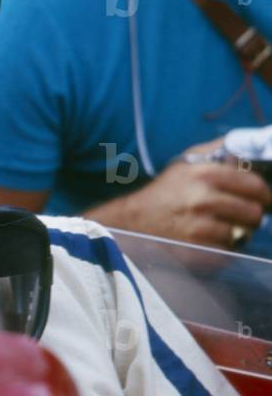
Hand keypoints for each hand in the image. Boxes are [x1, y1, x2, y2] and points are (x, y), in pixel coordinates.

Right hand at [90, 137, 271, 249]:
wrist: (135, 220)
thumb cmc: (167, 191)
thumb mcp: (188, 161)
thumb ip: (219, 150)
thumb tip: (251, 143)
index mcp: (205, 174)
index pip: (256, 186)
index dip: (263, 194)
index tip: (261, 199)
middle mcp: (203, 200)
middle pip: (254, 213)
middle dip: (250, 216)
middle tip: (240, 216)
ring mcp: (200, 228)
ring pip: (243, 235)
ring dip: (237, 233)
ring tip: (222, 228)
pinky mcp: (198, 251)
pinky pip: (229, 252)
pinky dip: (223, 249)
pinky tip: (209, 241)